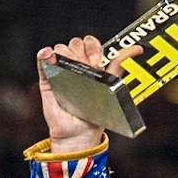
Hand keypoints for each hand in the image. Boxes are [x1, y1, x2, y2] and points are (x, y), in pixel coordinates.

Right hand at [35, 34, 142, 153]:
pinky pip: (42, 60)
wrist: (80, 134)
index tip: (97, 61)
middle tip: (89, 66)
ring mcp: (60, 71)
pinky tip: (47, 54)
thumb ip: (118, 68)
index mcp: (90, 67)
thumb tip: (136, 50)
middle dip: (83, 50)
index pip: (90, 44)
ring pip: (60, 49)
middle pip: (75, 43)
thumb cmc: (94, 116)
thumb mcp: (111, 88)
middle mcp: (75, 66)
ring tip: (72, 71)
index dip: (93, 47)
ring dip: (67, 54)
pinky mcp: (47, 80)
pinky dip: (44, 54)